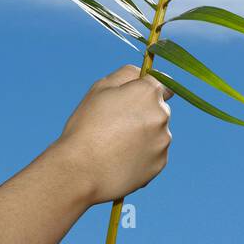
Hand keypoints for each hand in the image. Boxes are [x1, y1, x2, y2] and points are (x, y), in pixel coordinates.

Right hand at [55, 64, 172, 204]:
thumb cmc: (86, 126)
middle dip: (144, 113)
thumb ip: (126, 74)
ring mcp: (163, 140)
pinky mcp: (160, 163)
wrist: (81, 171)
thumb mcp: (100, 89)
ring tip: (116, 146)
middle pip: (159, 108)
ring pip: (157, 132)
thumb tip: (142, 72)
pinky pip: (154, 154)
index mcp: (148, 93)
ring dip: (144, 135)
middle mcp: (162, 115)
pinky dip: (142, 155)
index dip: (147, 89)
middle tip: (117, 125)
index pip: (163, 83)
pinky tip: (121, 160)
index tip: (135, 99)